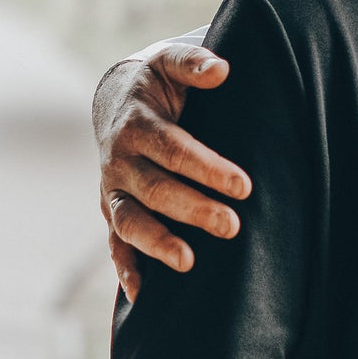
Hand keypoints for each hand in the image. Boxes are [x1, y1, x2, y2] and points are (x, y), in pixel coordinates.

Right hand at [93, 44, 250, 300]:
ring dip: (157, 243)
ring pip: (131, 221)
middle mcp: (119, 160)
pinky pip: (115, 243)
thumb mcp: (170, 63)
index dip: (207, 168)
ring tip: (189, 262)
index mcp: (136, 124)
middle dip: (193, 209)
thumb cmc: (158, 84)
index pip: (173, 149)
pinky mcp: (114, 211)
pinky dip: (125, 268)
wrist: (117, 102)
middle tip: (233, 226)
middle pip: (155, 189)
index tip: (244, 186)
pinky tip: (143, 294)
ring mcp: (114, 190)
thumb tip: (222, 69)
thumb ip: (193, 64)